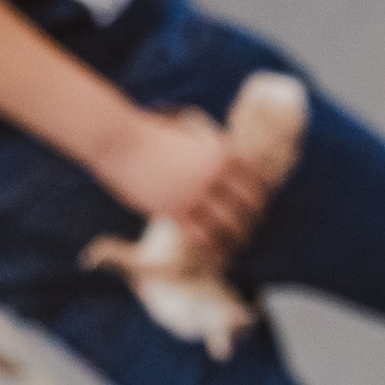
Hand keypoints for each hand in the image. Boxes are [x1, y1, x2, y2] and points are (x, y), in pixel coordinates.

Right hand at [103, 109, 274, 262]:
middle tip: (252, 230)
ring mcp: (194, 194)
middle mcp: (213, 174)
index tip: (259, 208)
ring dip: (237, 238)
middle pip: (248, 206)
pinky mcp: (175, 210)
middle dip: (253, 221)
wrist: (122, 140)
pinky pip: (202, 235)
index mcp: (221, 153)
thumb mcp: (191, 135)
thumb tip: (225, 164)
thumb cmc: (152, 134)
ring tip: (239, 245)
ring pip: (228, 225)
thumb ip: (210, 150)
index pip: (255, 181)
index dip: (261, 197)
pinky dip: (213, 245)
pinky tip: (216, 251)